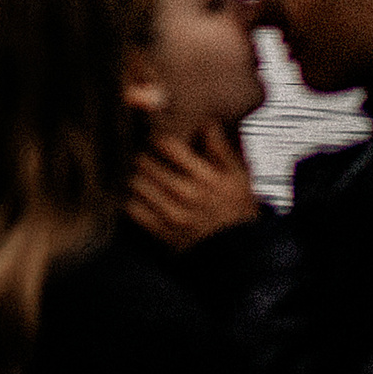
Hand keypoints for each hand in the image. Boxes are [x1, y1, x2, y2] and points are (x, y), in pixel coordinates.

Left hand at [128, 123, 260, 250]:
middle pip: (145, 162)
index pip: (167, 145)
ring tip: (141, 172)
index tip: (158, 137)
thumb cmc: (239, 208)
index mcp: (206, 177)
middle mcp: (186, 194)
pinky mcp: (162, 232)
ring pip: (136, 184)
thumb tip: (205, 121)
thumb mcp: (240, 175)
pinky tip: (141, 195)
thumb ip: (221, 148)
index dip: (158, 137)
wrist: (240, 252)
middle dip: (143, 154)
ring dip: (136, 175)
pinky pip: (134, 209)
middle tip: (144, 153)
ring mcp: (172, 214)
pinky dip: (132, 199)